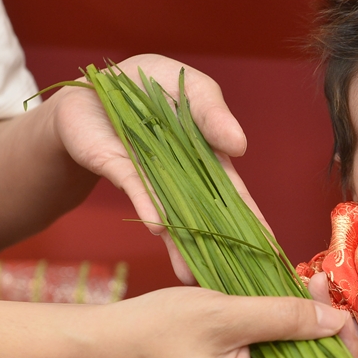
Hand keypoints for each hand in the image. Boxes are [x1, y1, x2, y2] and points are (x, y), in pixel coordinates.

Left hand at [49, 54, 267, 283]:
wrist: (89, 93)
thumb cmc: (147, 85)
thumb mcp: (188, 86)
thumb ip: (212, 110)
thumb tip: (238, 146)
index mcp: (207, 155)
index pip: (234, 190)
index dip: (251, 215)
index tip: (268, 244)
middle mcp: (181, 173)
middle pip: (207, 210)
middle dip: (223, 241)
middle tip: (242, 272)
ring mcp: (151, 173)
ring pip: (172, 211)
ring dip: (182, 242)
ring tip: (191, 272)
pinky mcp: (119, 168)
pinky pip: (137, 187)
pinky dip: (148, 203)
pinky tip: (159, 228)